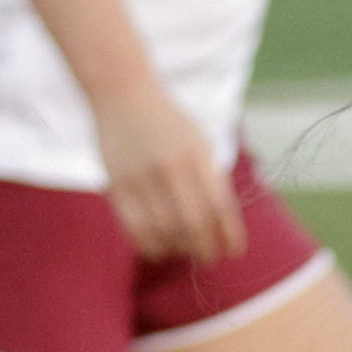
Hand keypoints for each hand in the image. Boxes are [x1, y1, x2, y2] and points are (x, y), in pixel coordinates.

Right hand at [95, 87, 243, 267]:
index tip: (235, 251)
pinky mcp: (116, 185)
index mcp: (197, 156)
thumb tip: (222, 223)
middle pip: (194, 224)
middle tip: (210, 259)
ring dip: (177, 249)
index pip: (220, 207)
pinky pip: (135, 228)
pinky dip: (149, 245)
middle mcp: (171, 168)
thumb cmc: (167, 121)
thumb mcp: (198, 141)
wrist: (123, 93)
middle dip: (205, 249)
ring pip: (164, 232)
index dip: (229, 235)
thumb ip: (210, 177)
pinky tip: (158, 248)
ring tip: (183, 251)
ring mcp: (141, 178)